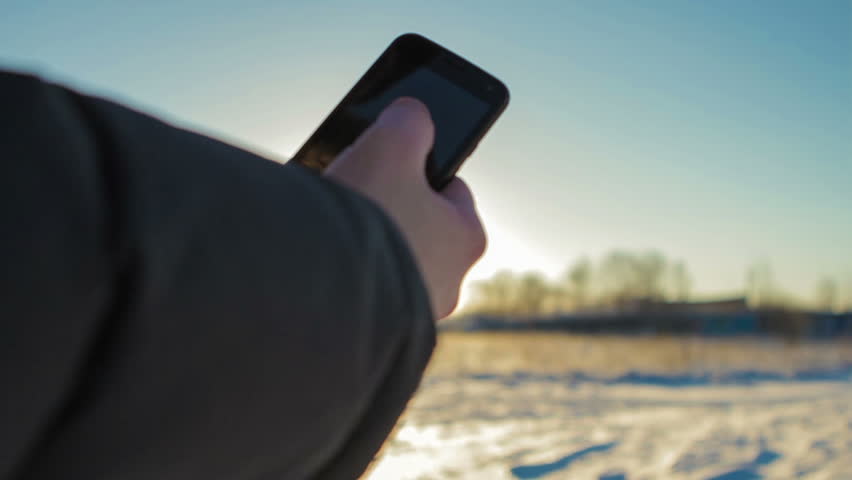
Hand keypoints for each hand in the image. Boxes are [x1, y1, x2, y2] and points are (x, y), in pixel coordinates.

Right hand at [325, 98, 485, 318]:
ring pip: (388, 262)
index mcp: (466, 239)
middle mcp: (447, 283)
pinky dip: (343, 273)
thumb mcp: (392, 142)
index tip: (395, 164)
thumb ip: (410, 120)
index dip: (421, 169)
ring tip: (331, 226)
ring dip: (363, 242)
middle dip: (388, 208)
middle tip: (356, 192)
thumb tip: (411, 115)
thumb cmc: (369, 215)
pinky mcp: (373, 333)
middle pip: (418, 226)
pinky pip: (361, 292)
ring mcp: (408, 315)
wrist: (319, 293)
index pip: (453, 190)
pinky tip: (319, 259)